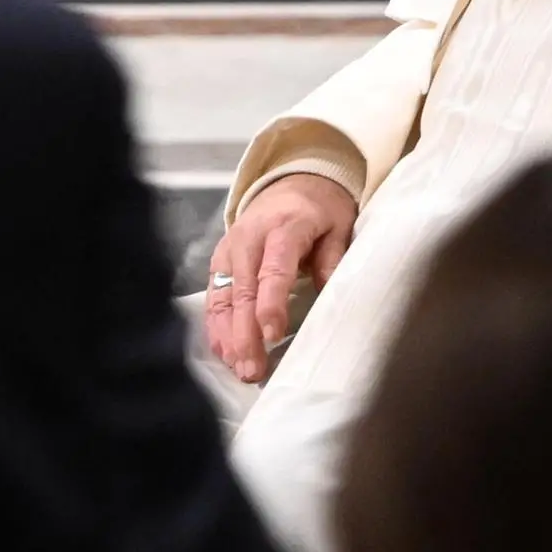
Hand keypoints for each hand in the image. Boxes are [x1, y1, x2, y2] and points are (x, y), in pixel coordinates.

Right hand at [204, 175, 356, 383]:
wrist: (292, 182)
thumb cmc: (319, 210)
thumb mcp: (338, 226)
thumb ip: (333, 259)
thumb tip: (331, 295)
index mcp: (283, 228)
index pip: (273, 269)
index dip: (271, 304)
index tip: (272, 335)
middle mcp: (248, 239)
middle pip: (243, 291)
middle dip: (245, 333)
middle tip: (253, 369)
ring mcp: (229, 250)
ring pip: (223, 298)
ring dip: (229, 337)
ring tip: (240, 369)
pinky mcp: (219, 260)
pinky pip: (213, 297)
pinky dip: (216, 326)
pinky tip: (224, 353)